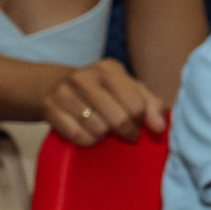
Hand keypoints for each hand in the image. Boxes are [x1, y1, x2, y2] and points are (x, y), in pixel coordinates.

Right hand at [42, 58, 162, 144]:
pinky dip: (88, 140)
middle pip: (118, 119)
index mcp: (109, 68)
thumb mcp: (128, 88)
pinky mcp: (51, 109)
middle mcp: (85, 77)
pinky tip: (89, 133)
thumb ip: (150, 104)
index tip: (139, 124)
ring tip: (104, 129)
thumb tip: (159, 127)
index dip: (141, 120)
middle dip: (126, 131)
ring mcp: (65, 92)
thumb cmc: (101, 90)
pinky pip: (78, 136)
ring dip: (105, 135)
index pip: (136, 104)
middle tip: (127, 133)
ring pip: (98, 129)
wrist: (52, 86)